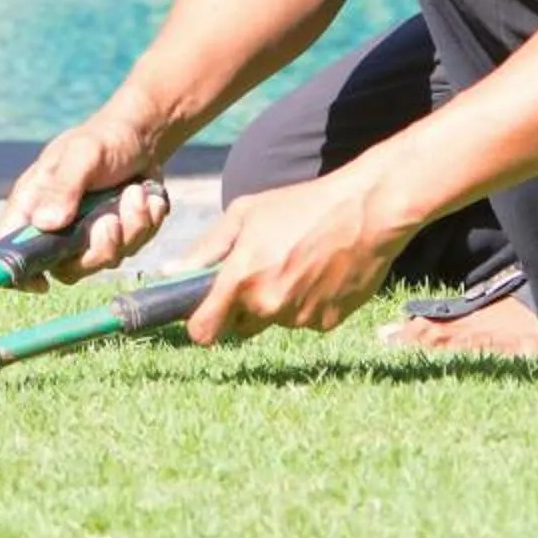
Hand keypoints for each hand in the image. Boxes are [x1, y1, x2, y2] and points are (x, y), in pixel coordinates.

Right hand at [0, 117, 170, 288]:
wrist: (142, 137)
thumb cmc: (103, 140)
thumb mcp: (82, 154)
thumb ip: (64, 187)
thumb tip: (45, 224)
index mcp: (33, 203)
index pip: (8, 247)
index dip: (18, 273)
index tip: (42, 283)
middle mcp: (56, 226)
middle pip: (65, 268)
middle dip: (96, 249)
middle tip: (110, 221)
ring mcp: (88, 236)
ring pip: (105, 260)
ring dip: (129, 228)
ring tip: (134, 193)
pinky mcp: (118, 237)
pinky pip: (133, 248)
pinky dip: (146, 222)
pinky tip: (146, 195)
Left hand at [178, 170, 408, 344]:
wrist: (366, 211)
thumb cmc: (302, 205)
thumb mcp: (246, 213)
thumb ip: (206, 249)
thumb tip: (171, 273)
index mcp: (242, 278)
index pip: (203, 331)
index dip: (200, 324)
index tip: (204, 314)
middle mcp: (268, 305)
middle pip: (240, 326)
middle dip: (244, 306)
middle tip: (262, 270)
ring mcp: (300, 318)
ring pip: (275, 321)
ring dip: (278, 302)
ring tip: (297, 262)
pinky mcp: (327, 323)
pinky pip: (305, 321)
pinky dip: (307, 304)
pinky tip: (320, 273)